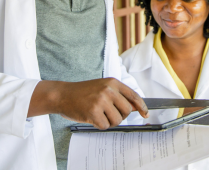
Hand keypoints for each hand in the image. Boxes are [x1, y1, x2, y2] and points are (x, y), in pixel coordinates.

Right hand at [28, 78, 148, 129]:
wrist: (62, 94)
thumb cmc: (83, 92)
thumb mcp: (102, 87)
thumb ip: (118, 95)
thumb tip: (136, 107)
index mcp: (112, 82)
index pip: (133, 95)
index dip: (142, 106)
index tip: (146, 114)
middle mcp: (108, 90)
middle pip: (127, 111)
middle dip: (120, 116)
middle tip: (109, 114)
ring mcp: (100, 101)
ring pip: (117, 120)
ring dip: (109, 121)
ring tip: (99, 114)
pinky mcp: (93, 112)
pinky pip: (105, 126)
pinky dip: (99, 125)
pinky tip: (92, 117)